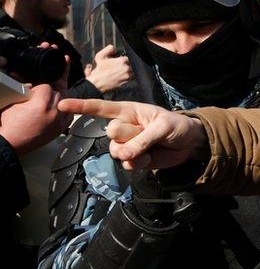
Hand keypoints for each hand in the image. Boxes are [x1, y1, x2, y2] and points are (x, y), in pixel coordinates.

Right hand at [0, 84, 71, 154]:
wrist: (12, 143)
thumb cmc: (10, 126)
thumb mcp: (13, 104)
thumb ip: (24, 92)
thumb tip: (30, 86)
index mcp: (41, 104)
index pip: (46, 87)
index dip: (38, 90)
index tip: (33, 94)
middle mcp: (53, 113)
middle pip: (57, 95)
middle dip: (48, 96)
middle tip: (38, 100)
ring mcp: (58, 122)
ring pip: (65, 104)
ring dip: (56, 103)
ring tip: (45, 107)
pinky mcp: (60, 129)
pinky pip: (69, 116)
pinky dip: (63, 113)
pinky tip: (54, 113)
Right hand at [58, 98, 208, 170]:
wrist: (189, 144)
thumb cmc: (176, 126)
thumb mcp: (163, 127)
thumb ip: (143, 139)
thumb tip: (124, 156)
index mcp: (128, 111)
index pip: (101, 108)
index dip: (81, 106)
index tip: (61, 105)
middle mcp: (123, 126)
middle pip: (112, 133)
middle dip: (131, 135)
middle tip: (150, 133)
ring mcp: (126, 144)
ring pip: (117, 151)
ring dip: (135, 151)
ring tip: (151, 146)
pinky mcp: (133, 159)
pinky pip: (127, 164)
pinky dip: (139, 163)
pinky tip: (150, 158)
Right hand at [85, 44, 131, 92]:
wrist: (98, 83)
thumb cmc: (99, 71)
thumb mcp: (100, 56)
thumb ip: (109, 49)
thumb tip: (114, 49)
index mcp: (122, 61)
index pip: (125, 57)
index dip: (120, 59)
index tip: (116, 62)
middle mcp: (126, 68)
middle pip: (128, 63)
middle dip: (122, 65)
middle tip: (115, 67)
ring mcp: (128, 75)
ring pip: (129, 70)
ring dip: (124, 70)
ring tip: (116, 72)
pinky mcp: (127, 81)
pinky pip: (129, 76)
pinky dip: (124, 76)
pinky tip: (117, 76)